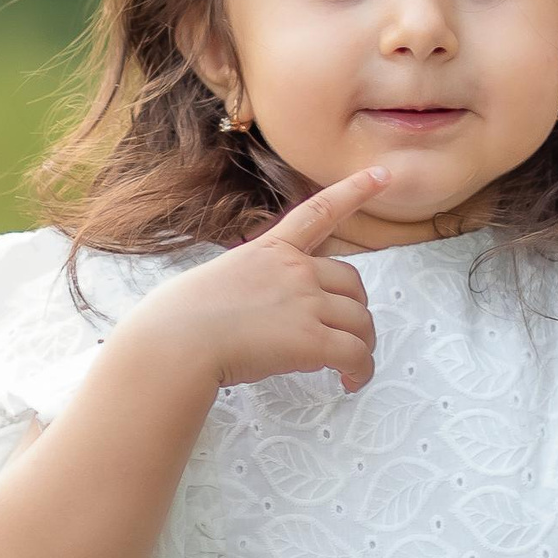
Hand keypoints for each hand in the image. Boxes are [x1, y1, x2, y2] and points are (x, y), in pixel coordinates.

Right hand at [137, 165, 387, 393]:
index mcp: (270, 250)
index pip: (319, 212)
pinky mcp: (312, 340)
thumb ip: (245, 286)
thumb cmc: (177, 318)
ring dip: (361, 345)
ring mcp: (306, 303)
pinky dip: (361, 371)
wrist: (175, 342)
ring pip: (360, 322)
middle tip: (345, 336)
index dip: (355, 190)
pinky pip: (356, 354)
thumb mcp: (215, 280)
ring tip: (349, 369)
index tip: (382, 174)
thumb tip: (247, 312)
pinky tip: (350, 382)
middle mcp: (295, 270)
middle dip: (355, 310)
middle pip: (352, 284)